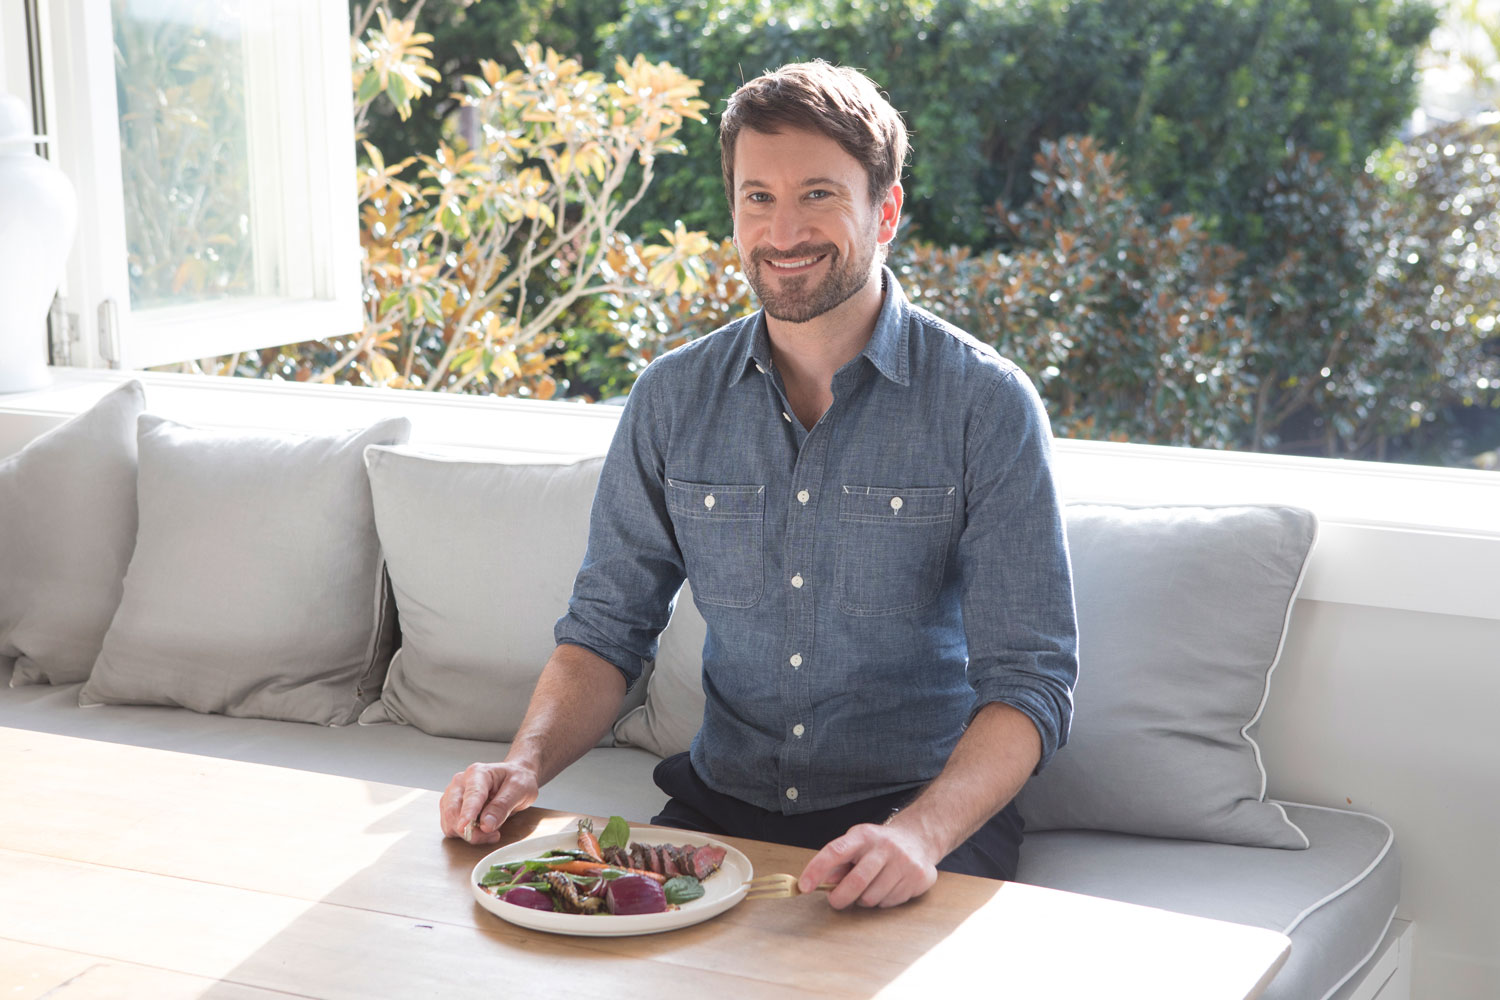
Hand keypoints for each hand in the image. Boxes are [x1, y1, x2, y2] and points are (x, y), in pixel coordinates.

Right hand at [438, 761, 539, 843]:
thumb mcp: (519, 789)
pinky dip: (464, 834)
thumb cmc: (518, 779)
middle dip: (470, 830)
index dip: (467, 813)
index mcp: (477, 773)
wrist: (517, 777)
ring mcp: (453, 796)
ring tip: (491, 830)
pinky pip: (450, 827)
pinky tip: (481, 830)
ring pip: (449, 822)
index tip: (463, 827)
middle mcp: (460, 783)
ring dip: (468, 834)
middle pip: (453, 811)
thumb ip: (502, 806)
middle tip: (493, 835)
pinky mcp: (451, 808)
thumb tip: (486, 825)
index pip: (471, 795)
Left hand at [797, 821, 939, 908]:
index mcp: (864, 835)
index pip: (835, 851)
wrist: (918, 839)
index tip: (804, 886)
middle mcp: (885, 846)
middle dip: (841, 897)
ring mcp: (904, 862)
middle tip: (836, 901)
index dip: (817, 869)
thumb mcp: (856, 844)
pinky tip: (887, 887)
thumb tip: (824, 882)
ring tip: (869, 888)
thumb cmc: (878, 846)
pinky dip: (883, 901)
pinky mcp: (917, 877)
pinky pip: (890, 902)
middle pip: (856, 881)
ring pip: (873, 897)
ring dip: (864, 900)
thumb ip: (839, 862)